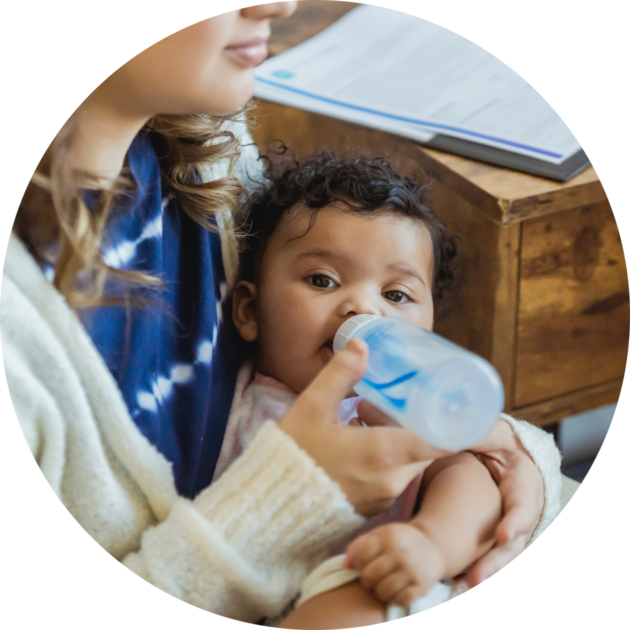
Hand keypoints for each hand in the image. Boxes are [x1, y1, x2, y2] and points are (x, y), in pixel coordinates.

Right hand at [277, 340, 452, 516]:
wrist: (269, 506)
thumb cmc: (292, 454)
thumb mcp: (313, 406)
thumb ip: (340, 374)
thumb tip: (362, 345)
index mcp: (384, 453)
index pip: (443, 442)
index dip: (457, 424)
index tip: (450, 404)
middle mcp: (392, 480)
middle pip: (426, 448)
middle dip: (416, 422)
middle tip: (394, 400)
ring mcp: (383, 498)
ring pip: (409, 463)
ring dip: (398, 439)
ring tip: (364, 416)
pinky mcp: (371, 508)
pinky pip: (392, 479)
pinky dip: (386, 459)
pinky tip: (356, 441)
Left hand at [344, 523, 444, 606]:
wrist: (432, 545)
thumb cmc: (400, 540)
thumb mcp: (381, 534)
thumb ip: (360, 545)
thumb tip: (346, 565)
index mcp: (388, 536)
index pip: (360, 555)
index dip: (357, 562)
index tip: (362, 562)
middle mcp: (401, 553)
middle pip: (369, 576)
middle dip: (367, 579)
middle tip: (373, 576)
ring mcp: (412, 570)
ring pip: (383, 592)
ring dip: (379, 591)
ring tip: (383, 584)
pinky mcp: (422, 586)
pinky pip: (400, 601)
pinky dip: (395, 599)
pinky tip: (396, 590)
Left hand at [456, 431, 544, 589]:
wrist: (511, 455)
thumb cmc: (502, 443)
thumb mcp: (494, 433)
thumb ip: (480, 432)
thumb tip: (458, 426)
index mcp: (524, 482)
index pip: (523, 504)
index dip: (515, 521)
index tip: (503, 534)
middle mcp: (521, 509)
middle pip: (513, 539)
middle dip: (496, 559)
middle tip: (478, 576)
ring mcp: (510, 524)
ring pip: (501, 552)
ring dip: (484, 570)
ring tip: (466, 586)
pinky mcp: (495, 533)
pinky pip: (487, 552)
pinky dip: (476, 568)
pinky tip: (459, 584)